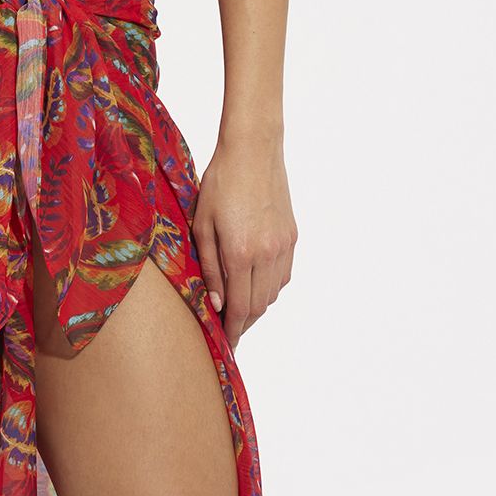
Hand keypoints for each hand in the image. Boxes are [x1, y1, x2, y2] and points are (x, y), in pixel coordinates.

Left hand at [192, 133, 295, 346]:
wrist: (253, 150)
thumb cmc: (220, 182)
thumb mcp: (202, 225)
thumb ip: (209, 268)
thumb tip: (217, 304)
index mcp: (240, 253)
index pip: (239, 307)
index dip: (233, 331)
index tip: (227, 345)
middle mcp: (267, 253)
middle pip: (258, 305)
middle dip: (244, 324)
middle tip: (230, 332)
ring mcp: (283, 245)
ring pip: (273, 292)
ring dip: (257, 306)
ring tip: (240, 310)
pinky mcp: (292, 235)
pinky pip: (284, 274)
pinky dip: (271, 287)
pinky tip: (257, 285)